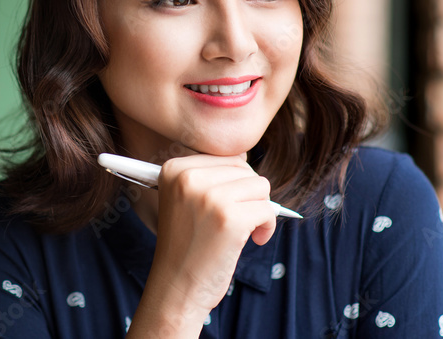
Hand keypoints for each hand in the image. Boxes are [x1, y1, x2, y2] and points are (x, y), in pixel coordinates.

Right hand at [147, 148, 276, 316]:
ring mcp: (209, 196)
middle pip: (245, 169)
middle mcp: (188, 177)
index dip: (235, 184)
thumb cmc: (186, 245)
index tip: (225, 209)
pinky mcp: (229, 219)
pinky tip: (253, 241)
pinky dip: (267, 227)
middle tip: (238, 222)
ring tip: (244, 231)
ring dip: (260, 210)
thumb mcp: (185, 200)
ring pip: (261, 187)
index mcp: (174, 169)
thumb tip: (245, 156)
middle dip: (249, 196)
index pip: (227, 157)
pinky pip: (268, 209)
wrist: (176, 287)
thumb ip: (210, 175)